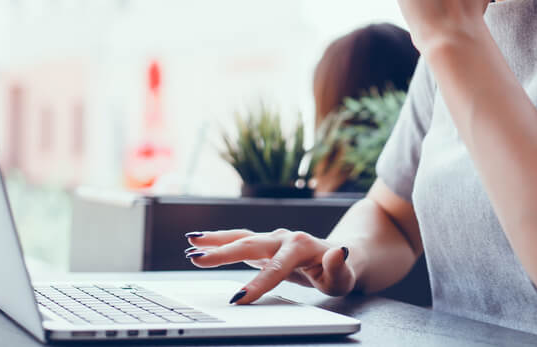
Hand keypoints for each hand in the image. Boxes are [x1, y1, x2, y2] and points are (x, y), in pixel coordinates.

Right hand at [184, 229, 353, 303]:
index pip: (276, 268)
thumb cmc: (342, 270)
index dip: (257, 284)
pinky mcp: (265, 244)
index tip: (238, 298)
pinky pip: (239, 239)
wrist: (340, 254)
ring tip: (191, 245)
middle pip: (251, 245)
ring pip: (241, 237)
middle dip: (223, 254)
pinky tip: (198, 242)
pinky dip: (219, 240)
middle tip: (196, 260)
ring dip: (215, 241)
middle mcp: (284, 238)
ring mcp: (273, 239)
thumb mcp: (345, 276)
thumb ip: (339, 267)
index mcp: (302, 247)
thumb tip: (338, 252)